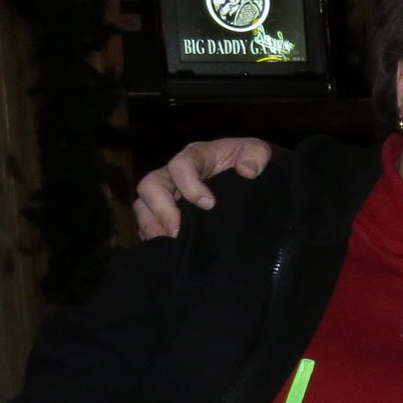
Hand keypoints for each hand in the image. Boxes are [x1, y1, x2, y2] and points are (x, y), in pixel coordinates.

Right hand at [132, 137, 274, 239]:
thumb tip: (248, 170)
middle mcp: (174, 174)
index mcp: (195, 156)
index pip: (181, 165)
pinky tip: (170, 250)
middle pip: (150, 185)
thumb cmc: (250, 162)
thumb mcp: (258, 152)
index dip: (189, 184)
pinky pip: (149, 224)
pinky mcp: (166, 214)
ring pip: (143, 206)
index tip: (209, 204)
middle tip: (177, 232)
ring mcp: (167, 195)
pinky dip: (154, 236)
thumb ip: (257, 154)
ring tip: (170, 244)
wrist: (252, 180)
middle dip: (161, 209)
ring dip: (152, 226)